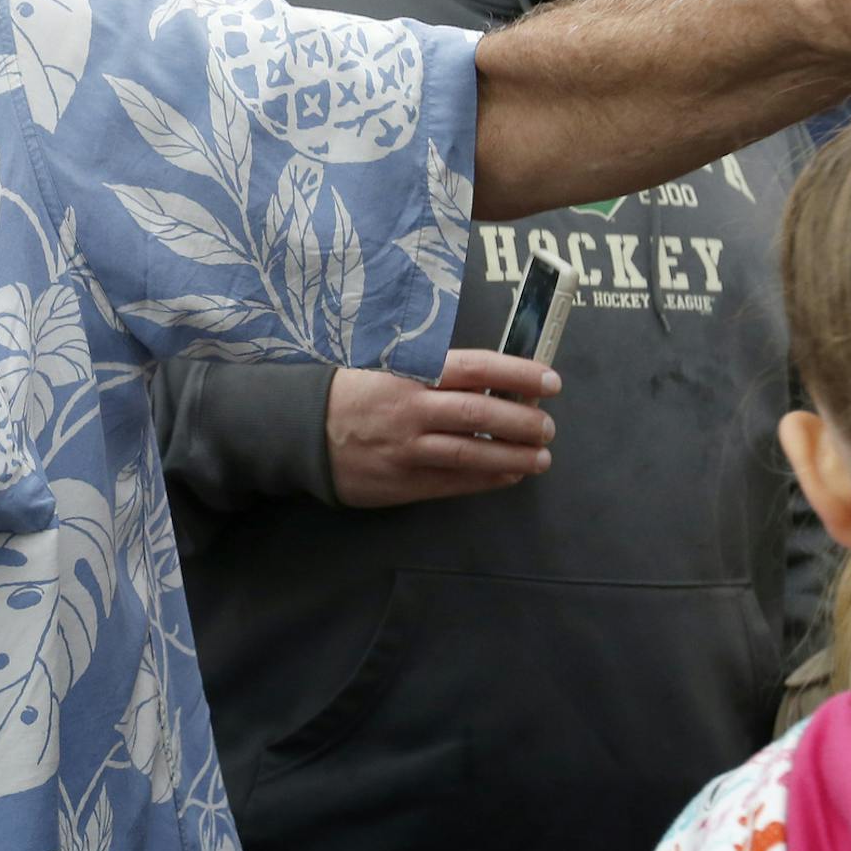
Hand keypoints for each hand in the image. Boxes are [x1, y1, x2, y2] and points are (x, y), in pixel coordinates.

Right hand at [326, 349, 557, 507]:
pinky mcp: (401, 481)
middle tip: (548, 427)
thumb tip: (495, 383)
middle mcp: (411, 410)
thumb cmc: (353, 394)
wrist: (301, 431)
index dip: (518, 374)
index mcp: (411, 373)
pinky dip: (486, 479)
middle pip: (480, 414)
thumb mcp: (391, 368)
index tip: (550, 382)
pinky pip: (453, 483)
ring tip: (540, 458)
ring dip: (513, 456)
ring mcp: (406, 449)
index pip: (476, 368)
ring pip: (470, 453)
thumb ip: (436, 374)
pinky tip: (509, 475)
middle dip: (523, 421)